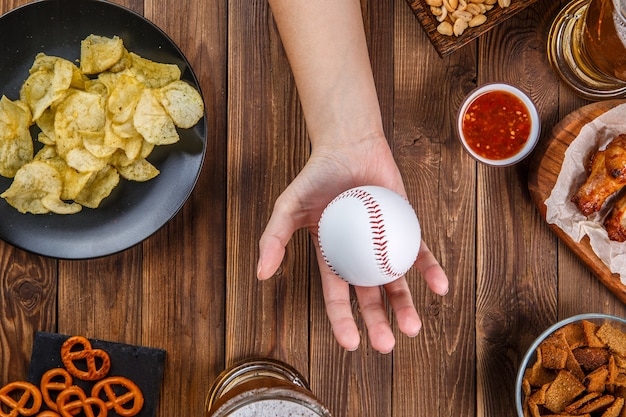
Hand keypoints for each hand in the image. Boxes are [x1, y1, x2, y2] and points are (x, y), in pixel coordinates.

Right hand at [257, 133, 448, 352]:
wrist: (349, 146)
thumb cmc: (317, 176)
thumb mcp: (288, 207)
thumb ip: (274, 238)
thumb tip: (261, 274)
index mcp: (332, 257)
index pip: (337, 296)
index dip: (343, 321)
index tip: (353, 344)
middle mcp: (359, 255)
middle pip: (369, 296)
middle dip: (378, 323)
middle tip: (387, 345)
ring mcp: (383, 243)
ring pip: (396, 281)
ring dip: (406, 305)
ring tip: (413, 327)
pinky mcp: (405, 227)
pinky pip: (419, 252)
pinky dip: (430, 269)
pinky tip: (439, 286)